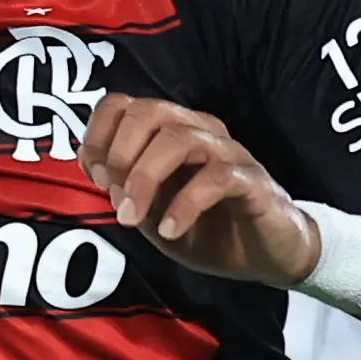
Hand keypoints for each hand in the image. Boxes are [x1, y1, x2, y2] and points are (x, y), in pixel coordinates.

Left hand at [77, 92, 316, 289]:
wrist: (266, 255)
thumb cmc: (209, 228)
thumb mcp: (154, 211)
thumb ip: (125, 188)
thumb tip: (94, 166)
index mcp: (172, 132)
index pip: (126, 104)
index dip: (100, 133)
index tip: (95, 174)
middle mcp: (200, 131)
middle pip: (150, 112)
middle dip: (121, 154)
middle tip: (114, 197)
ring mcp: (229, 153)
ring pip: (179, 139)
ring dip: (146, 179)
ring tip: (133, 218)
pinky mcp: (253, 181)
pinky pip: (217, 178)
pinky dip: (185, 204)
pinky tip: (171, 231)